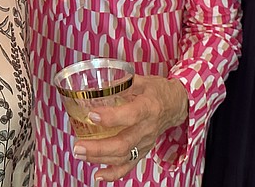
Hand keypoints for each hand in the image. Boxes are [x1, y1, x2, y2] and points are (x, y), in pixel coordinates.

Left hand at [71, 75, 187, 181]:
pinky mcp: (143, 151)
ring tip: (79, 154)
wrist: (176, 106)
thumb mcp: (142, 80)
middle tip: (78, 146)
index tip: (91, 115)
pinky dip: (113, 174)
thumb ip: (120, 82)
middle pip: (123, 144)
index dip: (111, 117)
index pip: (130, 115)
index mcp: (148, 107)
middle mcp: (147, 128)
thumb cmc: (157, 91)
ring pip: (123, 157)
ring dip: (99, 158)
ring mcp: (145, 142)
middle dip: (98, 148)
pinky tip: (99, 175)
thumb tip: (98, 84)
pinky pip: (129, 166)